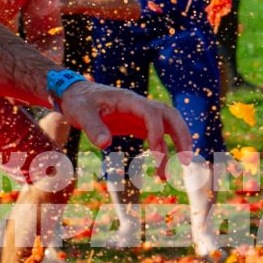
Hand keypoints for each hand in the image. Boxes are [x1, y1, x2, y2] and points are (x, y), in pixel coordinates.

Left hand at [58, 81, 190, 173]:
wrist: (77, 95)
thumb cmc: (79, 102)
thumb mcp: (80, 113)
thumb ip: (93, 127)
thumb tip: (104, 144)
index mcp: (128, 100)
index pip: (152, 113)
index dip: (157, 132)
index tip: (157, 154)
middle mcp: (140, 105)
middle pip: (170, 115)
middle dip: (181, 136)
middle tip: (186, 161)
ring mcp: (141, 114)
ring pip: (169, 124)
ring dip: (179, 142)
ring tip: (181, 167)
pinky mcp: (138, 123)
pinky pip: (159, 133)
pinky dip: (166, 147)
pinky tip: (165, 164)